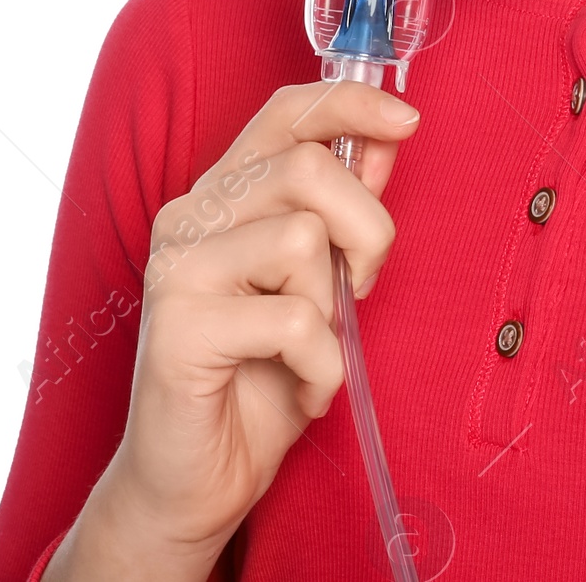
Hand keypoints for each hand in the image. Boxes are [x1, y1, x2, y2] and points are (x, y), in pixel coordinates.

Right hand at [44, 79, 419, 580]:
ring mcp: (176, 269)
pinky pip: (293, 321)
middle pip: (309, 169)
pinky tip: (302, 387)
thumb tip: (386, 138)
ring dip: (333, 306)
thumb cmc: (262, 375)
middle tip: (360, 287)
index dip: (351, 103)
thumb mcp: (320, 280)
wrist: (194, 482)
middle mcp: (190, 215)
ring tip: (314, 346)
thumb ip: (344, 207)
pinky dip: (322, 364)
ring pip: (303, 238)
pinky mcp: (177, 329)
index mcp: (223, 192)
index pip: (286, 112)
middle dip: (366, 229)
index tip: (408, 121)